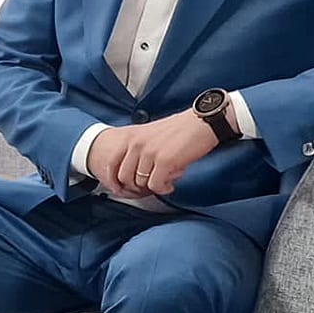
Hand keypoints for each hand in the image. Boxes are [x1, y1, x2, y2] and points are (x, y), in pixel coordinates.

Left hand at [88, 111, 219, 197]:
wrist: (202, 122)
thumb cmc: (179, 130)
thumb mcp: (149, 134)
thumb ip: (137, 150)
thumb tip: (132, 174)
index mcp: (131, 136)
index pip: (111, 162)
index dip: (112, 180)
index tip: (119, 189)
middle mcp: (136, 143)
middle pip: (125, 177)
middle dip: (136, 187)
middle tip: (150, 186)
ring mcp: (149, 152)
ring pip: (140, 183)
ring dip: (153, 187)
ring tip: (166, 181)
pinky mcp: (164, 161)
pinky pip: (155, 186)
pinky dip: (163, 189)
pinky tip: (170, 185)